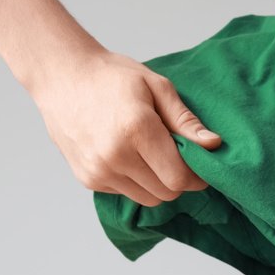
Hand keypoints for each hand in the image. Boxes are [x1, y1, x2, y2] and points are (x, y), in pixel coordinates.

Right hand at [29, 49, 221, 206]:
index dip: (196, 177)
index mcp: (136, 130)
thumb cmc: (112, 77)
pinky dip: (135, 181)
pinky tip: (128, 155)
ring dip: (158, 183)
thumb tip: (213, 145)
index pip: (179, 177)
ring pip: (148, 198)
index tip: (201, 167)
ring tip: (151, 154)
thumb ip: (185, 121)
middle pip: (166, 192)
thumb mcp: (156, 87)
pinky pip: (126, 193)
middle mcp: (114, 156)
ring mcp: (98, 170)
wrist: (61, 76)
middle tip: (176, 156)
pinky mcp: (87, 179)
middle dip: (179, 179)